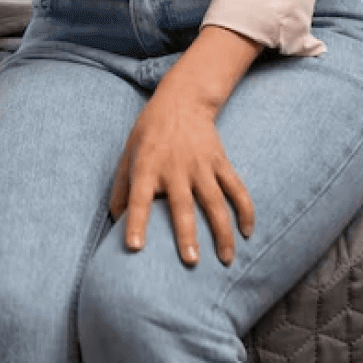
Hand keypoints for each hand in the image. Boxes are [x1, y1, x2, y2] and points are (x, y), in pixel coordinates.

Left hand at [109, 60, 255, 267]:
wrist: (182, 100)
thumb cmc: (149, 133)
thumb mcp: (128, 154)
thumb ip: (121, 189)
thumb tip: (114, 221)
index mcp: (147, 167)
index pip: (139, 198)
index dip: (136, 222)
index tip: (135, 247)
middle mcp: (174, 168)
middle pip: (182, 205)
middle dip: (187, 234)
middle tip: (190, 261)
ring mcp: (201, 165)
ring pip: (215, 202)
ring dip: (222, 232)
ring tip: (225, 260)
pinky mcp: (220, 162)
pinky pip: (236, 188)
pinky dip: (245, 210)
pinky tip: (247, 232)